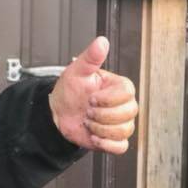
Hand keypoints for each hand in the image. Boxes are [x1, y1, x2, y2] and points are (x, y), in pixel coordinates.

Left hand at [47, 36, 137, 153]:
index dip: (107, 98)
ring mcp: (121, 123)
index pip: (127, 93)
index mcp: (119, 87)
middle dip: (102, 114)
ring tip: (87, 121)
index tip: (91, 98)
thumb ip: (90, 57)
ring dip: (99, 128)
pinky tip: (93, 136)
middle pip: (128, 113)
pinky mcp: (115, 140)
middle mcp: (124, 105)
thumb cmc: (69, 90)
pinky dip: (106, 144)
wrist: (58, 113)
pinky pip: (121, 147)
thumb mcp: (76, 71)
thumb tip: (102, 41)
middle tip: (87, 110)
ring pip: (124, 130)